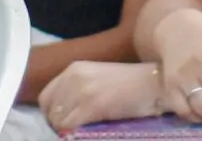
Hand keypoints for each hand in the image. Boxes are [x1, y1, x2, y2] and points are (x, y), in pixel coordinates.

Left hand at [42, 62, 166, 133]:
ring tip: (83, 130)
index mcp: (74, 69)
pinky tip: (88, 131)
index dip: (52, 114)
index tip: (64, 123)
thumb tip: (62, 115)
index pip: (46, 97)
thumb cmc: (131, 85)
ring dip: (66, 129)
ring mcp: (82, 90)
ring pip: (57, 120)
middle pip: (49, 110)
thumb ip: (78, 90)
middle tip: (74, 130)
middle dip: (58, 124)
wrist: (154, 84)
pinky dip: (74, 133)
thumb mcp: (98, 79)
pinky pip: (69, 126)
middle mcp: (74, 76)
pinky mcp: (92, 105)